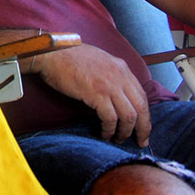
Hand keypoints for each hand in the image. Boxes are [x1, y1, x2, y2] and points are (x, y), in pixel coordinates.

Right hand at [35, 44, 150, 145]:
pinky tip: (104, 134)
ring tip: (118, 139)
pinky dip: (109, 129)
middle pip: (142, 108)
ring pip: (129, 116)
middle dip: (143, 128)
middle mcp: (120, 76)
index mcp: (121, 67)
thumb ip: (110, 73)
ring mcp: (109, 85)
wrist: (50, 52)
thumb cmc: (67, 55)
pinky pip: (110, 118)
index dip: (145, 115)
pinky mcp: (96, 94)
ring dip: (126, 132)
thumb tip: (114, 90)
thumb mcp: (97, 59)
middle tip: (140, 142)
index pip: (142, 96)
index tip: (143, 127)